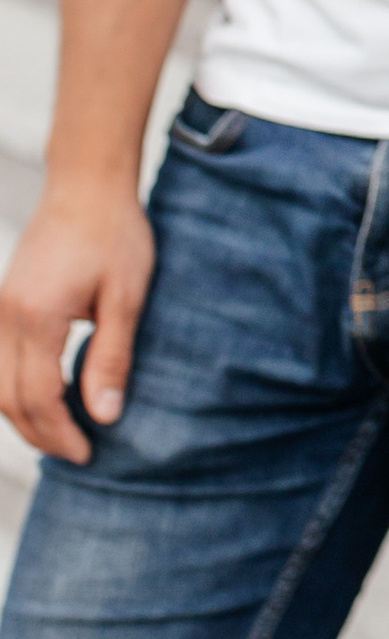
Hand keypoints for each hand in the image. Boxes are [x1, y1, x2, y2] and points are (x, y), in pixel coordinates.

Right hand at [0, 174, 156, 460]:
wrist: (86, 185)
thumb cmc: (116, 235)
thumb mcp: (126, 297)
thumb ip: (111, 358)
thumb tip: (104, 416)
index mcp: (37, 317)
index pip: (39, 397)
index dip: (61, 433)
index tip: (88, 453)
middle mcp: (5, 316)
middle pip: (8, 398)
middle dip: (40, 434)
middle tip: (78, 453)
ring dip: (23, 415)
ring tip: (60, 435)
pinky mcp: (0, 302)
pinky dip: (14, 389)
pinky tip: (45, 398)